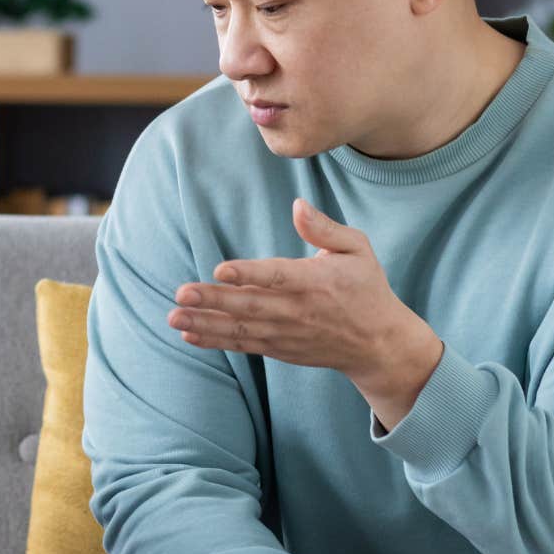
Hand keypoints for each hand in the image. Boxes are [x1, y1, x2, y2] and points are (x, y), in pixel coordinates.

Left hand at [167, 198, 443, 425]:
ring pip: (240, 329)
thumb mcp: (357, 249)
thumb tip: (297, 205)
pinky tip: (190, 335)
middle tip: (180, 294)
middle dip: (212, 301)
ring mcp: (286, 334)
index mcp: (315, 281)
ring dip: (205, 324)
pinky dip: (216, 342)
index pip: (277, 277)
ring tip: (174, 318)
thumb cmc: (366, 288)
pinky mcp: (280, 349)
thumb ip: (325, 227)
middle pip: (249, 306)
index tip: (220, 269)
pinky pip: (244, 346)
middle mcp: (297, 311)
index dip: (248, 273)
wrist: (378, 344)